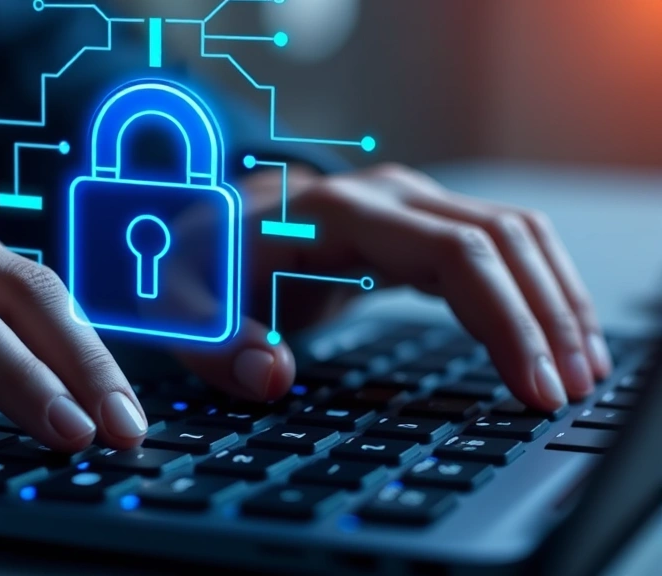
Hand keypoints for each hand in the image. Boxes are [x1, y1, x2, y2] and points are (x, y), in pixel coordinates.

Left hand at [171, 163, 611, 410]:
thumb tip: (271, 376)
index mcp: (335, 212)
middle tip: (571, 393)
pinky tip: (547, 338)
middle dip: (548, 316)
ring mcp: (406, 207)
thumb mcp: (183, 308)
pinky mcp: (414, 229)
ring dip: (556, 299)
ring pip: (514, 236)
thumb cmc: (196, 267)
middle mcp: (385, 198)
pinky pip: (496, 248)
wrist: (204, 232)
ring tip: (580, 371)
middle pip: (503, 240)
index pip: (454, 253)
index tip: (533, 385)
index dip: (504, 318)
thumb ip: (218, 343)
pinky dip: (531, 290)